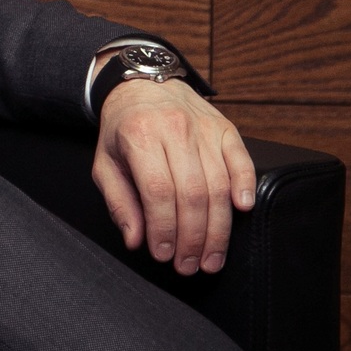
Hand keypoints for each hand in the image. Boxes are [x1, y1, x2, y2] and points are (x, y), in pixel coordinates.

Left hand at [93, 79, 255, 275]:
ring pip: (218, 184)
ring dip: (218, 228)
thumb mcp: (104, 163)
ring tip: (211, 256)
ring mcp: (203, 128)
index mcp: (139, 136)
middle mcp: (174, 130)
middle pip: (192, 194)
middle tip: (190, 265)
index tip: (164, 254)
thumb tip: (136, 239)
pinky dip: (245, 185)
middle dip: (193, 238)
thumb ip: (118, 203)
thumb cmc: (122, 128)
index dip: (164, 229)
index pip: (158, 192)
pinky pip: (241, 160)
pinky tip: (242, 210)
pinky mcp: (225, 128)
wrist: (142, 84)